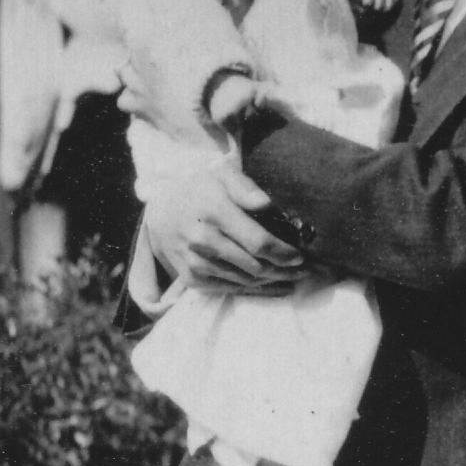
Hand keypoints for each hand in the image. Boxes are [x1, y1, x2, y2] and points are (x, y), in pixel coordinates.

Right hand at [144, 153, 308, 294]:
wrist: (161, 212)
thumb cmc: (200, 190)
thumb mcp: (221, 175)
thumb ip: (245, 187)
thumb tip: (267, 203)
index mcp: (214, 211)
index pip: (259, 242)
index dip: (284, 253)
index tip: (300, 255)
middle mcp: (203, 240)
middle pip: (256, 266)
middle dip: (284, 270)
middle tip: (304, 270)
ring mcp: (196, 262)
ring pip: (246, 281)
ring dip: (272, 281)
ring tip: (292, 277)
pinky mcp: (192, 279)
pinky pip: (230, 289)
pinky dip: (253, 289)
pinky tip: (272, 286)